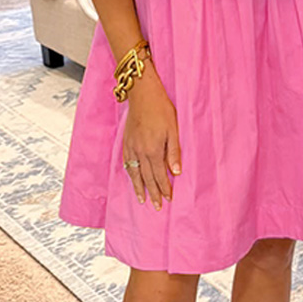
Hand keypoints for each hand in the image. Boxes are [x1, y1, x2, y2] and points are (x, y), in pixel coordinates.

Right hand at [122, 60, 180, 210]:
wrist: (142, 94)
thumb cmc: (161, 109)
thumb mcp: (173, 129)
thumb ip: (174, 152)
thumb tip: (176, 172)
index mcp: (154, 150)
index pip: (159, 175)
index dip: (164, 188)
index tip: (168, 199)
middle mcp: (140, 152)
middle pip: (147, 178)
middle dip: (153, 193)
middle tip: (157, 207)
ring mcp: (131, 147)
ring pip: (134, 173)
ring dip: (139, 187)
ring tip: (142, 200)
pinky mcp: (126, 142)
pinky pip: (127, 163)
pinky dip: (129, 173)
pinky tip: (132, 178)